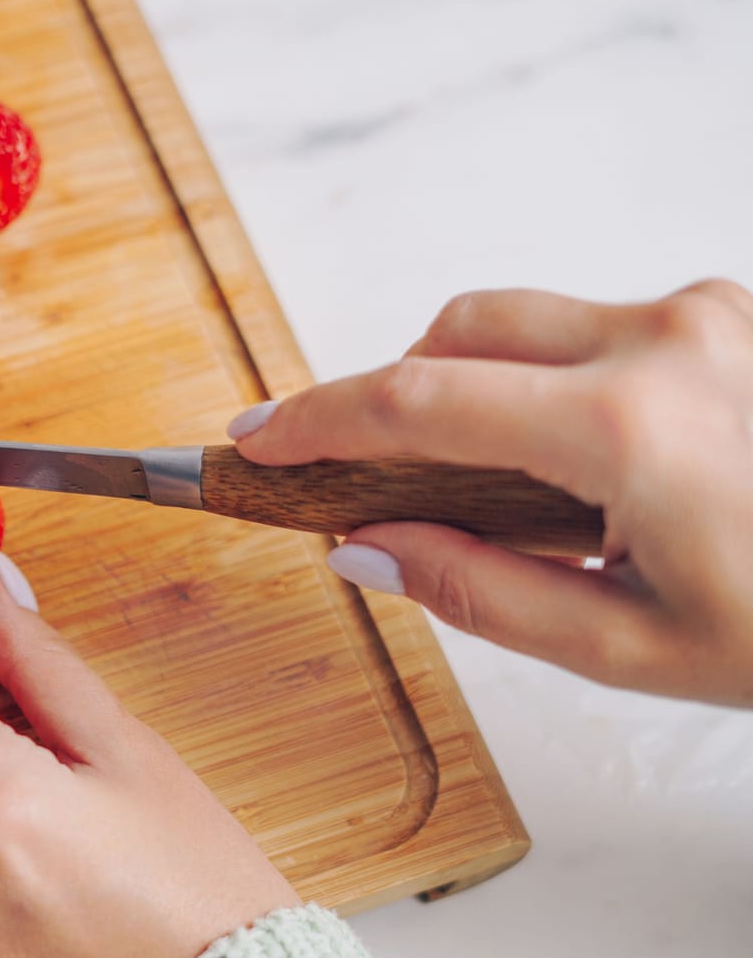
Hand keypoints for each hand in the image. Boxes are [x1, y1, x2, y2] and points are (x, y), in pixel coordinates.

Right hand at [231, 280, 752, 706]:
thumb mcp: (639, 645)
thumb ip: (480, 593)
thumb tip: (364, 548)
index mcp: (631, 427)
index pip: (417, 400)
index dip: (315, 416)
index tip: (254, 436)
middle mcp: (668, 339)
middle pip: (461, 329)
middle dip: (390, 391)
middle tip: (357, 470)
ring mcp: (712, 313)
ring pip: (531, 323)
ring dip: (481, 387)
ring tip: (504, 490)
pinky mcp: (737, 312)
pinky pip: (602, 327)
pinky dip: (556, 381)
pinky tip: (586, 464)